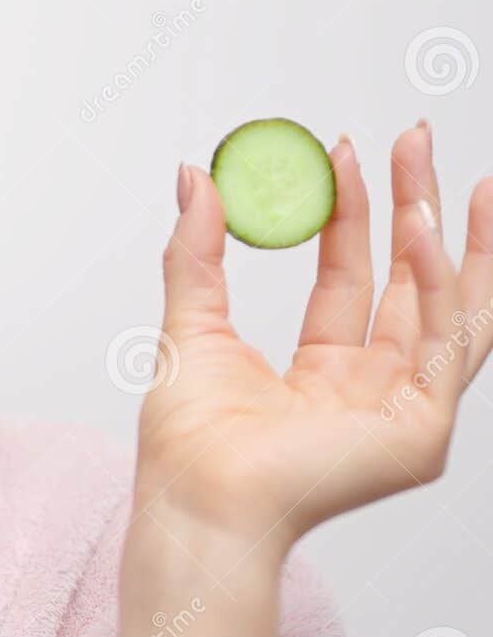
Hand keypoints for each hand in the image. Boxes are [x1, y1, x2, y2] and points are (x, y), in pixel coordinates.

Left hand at [119, 122, 492, 636]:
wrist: (195, 498)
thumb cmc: (187, 443)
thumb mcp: (192, 323)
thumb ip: (197, 250)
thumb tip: (195, 175)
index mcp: (322, 376)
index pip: (352, 279)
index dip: (356, 214)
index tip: (347, 152)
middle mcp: (370, 391)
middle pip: (410, 283)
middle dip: (416, 207)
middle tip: (415, 139)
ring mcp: (403, 413)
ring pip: (448, 308)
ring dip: (450, 237)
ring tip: (443, 173)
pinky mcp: (422, 431)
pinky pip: (443, 343)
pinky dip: (436, 283)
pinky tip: (418, 229)